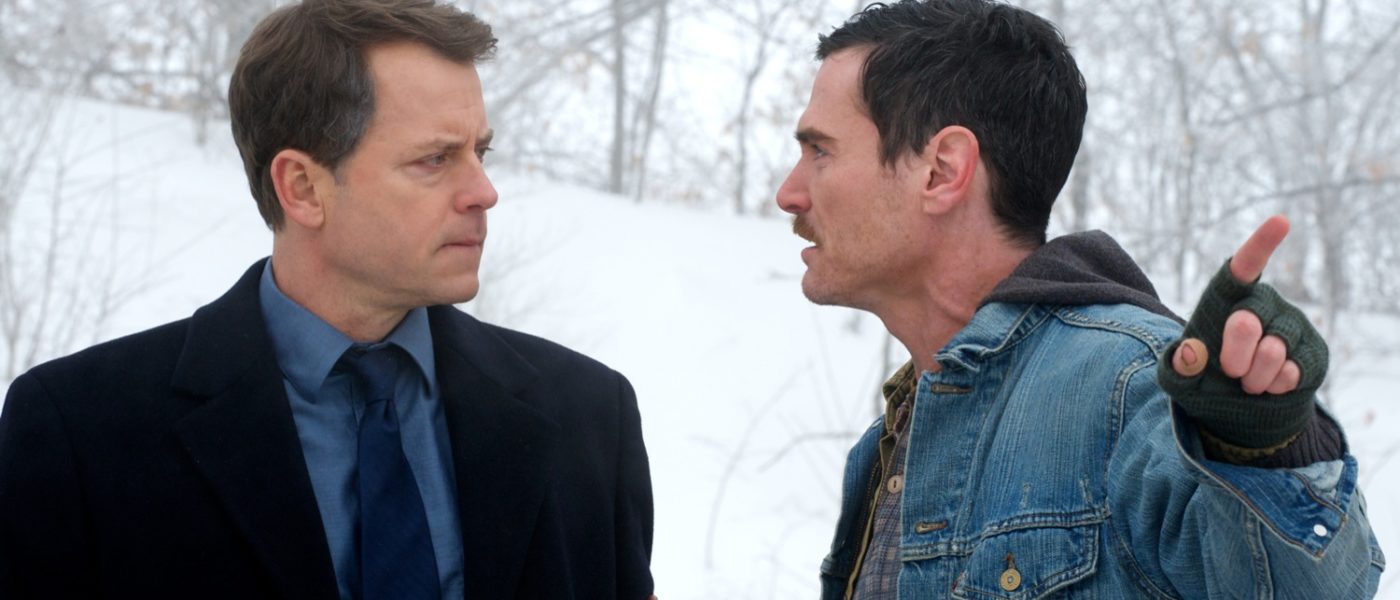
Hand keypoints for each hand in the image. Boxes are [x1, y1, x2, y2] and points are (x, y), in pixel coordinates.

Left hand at [1170, 215, 1298, 393]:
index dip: (1261, 244)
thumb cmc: (1205, 379)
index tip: (1281, 222)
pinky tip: (1270, 385)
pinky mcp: (1313, 351)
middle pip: (1246, 322)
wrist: (1238, 406)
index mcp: (1230, 298)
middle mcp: (1264, 304)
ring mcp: (1292, 325)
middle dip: (1232, 355)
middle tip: (1230, 371)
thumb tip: (1189, 354)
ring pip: (1272, 352)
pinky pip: (1293, 372)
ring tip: (1248, 381)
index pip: (1244, 267)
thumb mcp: (1182, 376)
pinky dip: (1274, 387)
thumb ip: (1179, 365)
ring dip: (1253, 378)